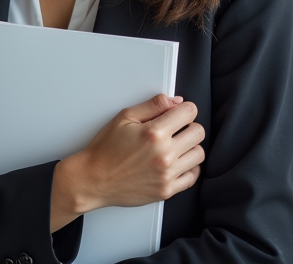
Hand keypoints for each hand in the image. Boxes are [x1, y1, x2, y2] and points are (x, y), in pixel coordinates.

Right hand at [50, 94, 204, 230]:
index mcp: (154, 133)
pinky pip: (192, 176)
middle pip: (198, 132)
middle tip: (176, 128)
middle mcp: (163, 154)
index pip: (189, 112)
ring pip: (198, 153)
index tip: (179, 112)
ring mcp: (167, 174)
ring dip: (190, 146)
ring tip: (176, 146)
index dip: (184, 109)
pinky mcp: (166, 190)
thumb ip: (153, 105)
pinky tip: (177, 162)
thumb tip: (176, 101)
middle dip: (189, 126)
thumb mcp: (124, 117)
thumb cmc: (105, 150)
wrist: (94, 180)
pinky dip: (189, 167)